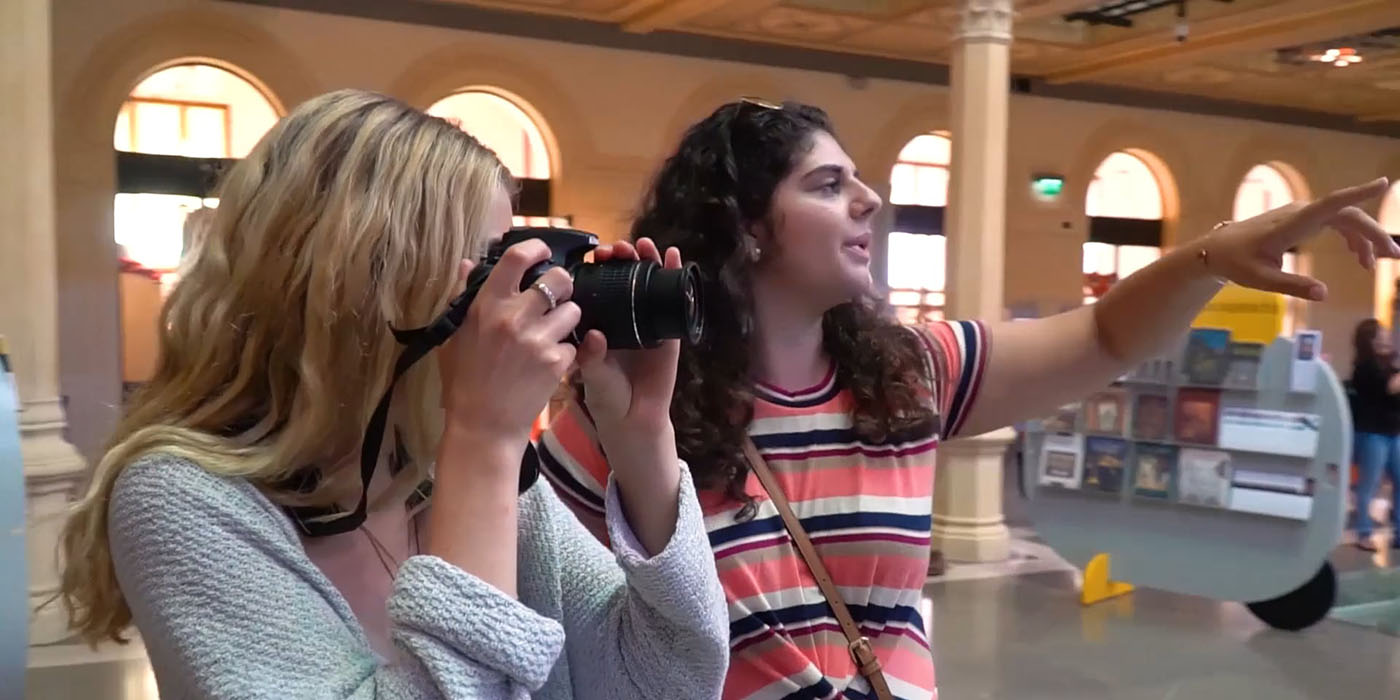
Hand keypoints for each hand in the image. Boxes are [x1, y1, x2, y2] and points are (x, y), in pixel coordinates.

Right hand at [438, 240, 579, 450]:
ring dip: (567, 319)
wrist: (483, 425)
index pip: (516, 258)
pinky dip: (567, 351)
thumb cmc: (464, 381)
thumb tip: (466, 262)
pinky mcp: (557, 362)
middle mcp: (514, 318)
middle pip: (558, 279)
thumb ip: (464, 297)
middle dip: (563, 285)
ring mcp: (538, 340)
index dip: (536, 246)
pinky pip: (575, 344)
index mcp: (486, 306)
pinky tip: (550, 362)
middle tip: (557, 296)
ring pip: (573, 311)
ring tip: (552, 333)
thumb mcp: (454, 335)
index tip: (542, 250)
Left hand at [575, 238, 683, 436]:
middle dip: (623, 258)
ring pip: (650, 283)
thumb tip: (595, 335)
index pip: (600, 285)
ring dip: (649, 260)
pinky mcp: (670, 329)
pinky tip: (674, 258)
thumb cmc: (607, 395)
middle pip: (626, 278)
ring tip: (645, 246)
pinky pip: (674, 300)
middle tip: (619, 248)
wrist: (634, 418)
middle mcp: (624, 316)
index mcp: (601, 321)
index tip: (596, 255)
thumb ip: (591, 357)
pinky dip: (675, 277)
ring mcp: (648, 320)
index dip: (600, 267)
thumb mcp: (593, 374)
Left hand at [1202, 177, 1394, 300]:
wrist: (1216, 250)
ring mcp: (1301, 215)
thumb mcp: (1261, 279)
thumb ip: (1292, 285)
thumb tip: (1324, 294)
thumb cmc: (1236, 263)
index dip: (1357, 194)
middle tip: (1392, 256)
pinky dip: (1350, 237)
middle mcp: (1300, 213)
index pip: (1331, 205)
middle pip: (1347, 216)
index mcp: (1292, 224)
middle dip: (1373, 233)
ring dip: (1364, 237)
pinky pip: (1333, 222)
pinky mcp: (1300, 220)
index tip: (1382, 183)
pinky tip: (1358, 256)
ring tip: (1374, 263)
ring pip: (1343, 219)